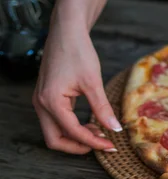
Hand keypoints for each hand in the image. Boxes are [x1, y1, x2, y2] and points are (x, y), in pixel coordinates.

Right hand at [33, 19, 120, 153]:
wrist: (66, 31)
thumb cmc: (78, 52)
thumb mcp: (93, 82)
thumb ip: (102, 108)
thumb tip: (115, 129)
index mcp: (51, 101)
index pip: (73, 132)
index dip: (93, 142)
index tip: (112, 145)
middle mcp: (41, 104)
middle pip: (55, 140)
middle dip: (79, 147)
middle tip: (103, 144)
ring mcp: (41, 101)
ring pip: (55, 132)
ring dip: (76, 138)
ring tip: (100, 133)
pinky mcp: (47, 97)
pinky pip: (57, 121)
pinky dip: (73, 127)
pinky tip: (92, 123)